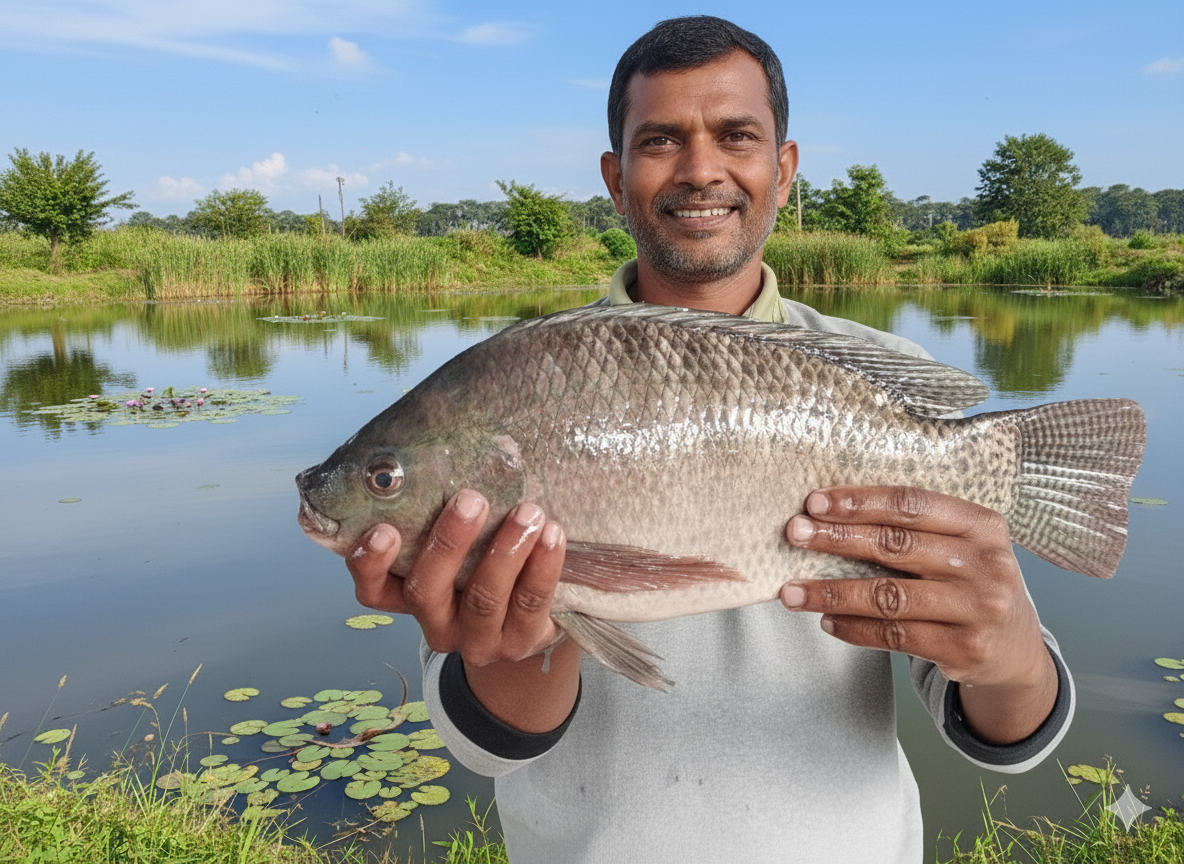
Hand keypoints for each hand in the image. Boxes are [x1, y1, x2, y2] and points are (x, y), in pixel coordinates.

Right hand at [346, 489, 580, 731]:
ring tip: (528, 512)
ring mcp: (477, 639)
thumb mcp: (458, 542)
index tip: (384, 527)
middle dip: (447, 543)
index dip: (371, 563)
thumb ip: (440, 511)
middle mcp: (437, 624)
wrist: (532, 615)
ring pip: (483, 600)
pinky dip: (542, 567)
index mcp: (409, 597)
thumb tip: (443, 446)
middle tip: (471, 500)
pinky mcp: (520, 642)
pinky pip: (530, 604)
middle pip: (426, 591)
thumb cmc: (483, 559)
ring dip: (505, 551)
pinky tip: (552, 534)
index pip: (373, 590)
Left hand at [779, 486, 1057, 743]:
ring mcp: (977, 609)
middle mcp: (986, 564)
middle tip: (794, 534)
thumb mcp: (962, 545)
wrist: (1016, 647)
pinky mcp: (964, 649)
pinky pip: (894, 635)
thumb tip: (830, 516)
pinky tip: (826, 621)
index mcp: (982, 525)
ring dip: (832, 593)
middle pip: (896, 546)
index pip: (912, 504)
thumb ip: (914, 529)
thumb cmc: (971, 582)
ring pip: (888, 596)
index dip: (860, 502)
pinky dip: (854, 629)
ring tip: (792, 592)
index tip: (815, 502)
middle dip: (837, 538)